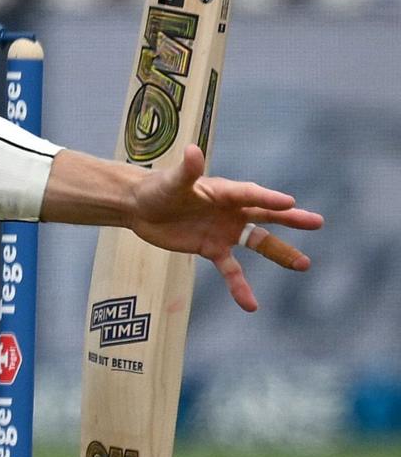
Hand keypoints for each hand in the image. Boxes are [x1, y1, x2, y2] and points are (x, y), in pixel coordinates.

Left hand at [125, 144, 323, 311]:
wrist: (140, 208)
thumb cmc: (157, 188)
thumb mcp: (171, 181)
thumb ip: (186, 170)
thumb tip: (193, 151)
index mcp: (224, 191)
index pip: (250, 194)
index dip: (268, 198)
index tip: (289, 202)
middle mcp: (231, 211)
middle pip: (266, 215)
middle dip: (290, 219)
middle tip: (316, 222)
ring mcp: (225, 231)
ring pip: (258, 243)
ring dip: (280, 253)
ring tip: (304, 265)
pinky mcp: (212, 248)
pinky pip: (231, 270)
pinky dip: (240, 286)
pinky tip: (251, 305)